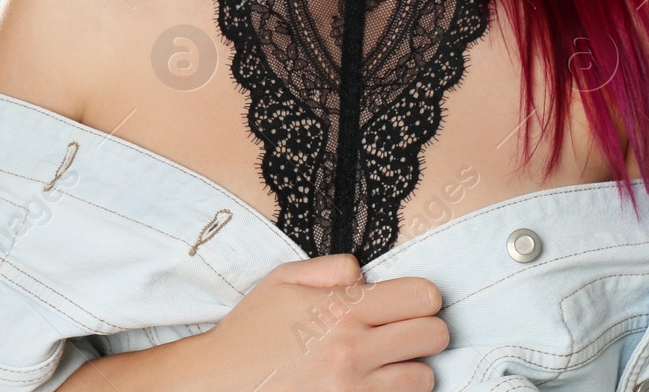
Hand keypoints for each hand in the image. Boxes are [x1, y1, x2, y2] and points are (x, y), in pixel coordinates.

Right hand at [196, 252, 447, 391]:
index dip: (421, 298)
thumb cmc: (248, 334)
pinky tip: (370, 386)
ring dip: (410, 369)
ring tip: (386, 365)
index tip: (407, 304)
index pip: (423, 298)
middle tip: (402, 333)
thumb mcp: (281, 281)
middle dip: (424, 331)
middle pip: (434, 336)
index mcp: (342, 310)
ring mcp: (352, 391)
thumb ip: (332, 268)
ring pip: (423, 378)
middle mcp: (353, 351)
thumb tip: (365, 273)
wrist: (215, 385)